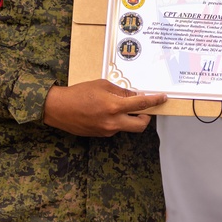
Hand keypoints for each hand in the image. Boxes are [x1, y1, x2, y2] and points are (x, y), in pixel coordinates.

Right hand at [43, 79, 166, 136]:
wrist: (58, 109)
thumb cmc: (78, 93)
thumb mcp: (102, 85)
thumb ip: (121, 92)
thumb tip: (135, 96)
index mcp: (114, 106)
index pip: (141, 105)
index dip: (155, 101)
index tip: (162, 98)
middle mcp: (113, 121)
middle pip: (141, 125)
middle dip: (147, 117)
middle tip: (145, 109)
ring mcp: (107, 130)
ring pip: (128, 127)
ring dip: (130, 118)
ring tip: (120, 106)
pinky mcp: (101, 135)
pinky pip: (116, 128)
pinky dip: (117, 120)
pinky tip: (106, 112)